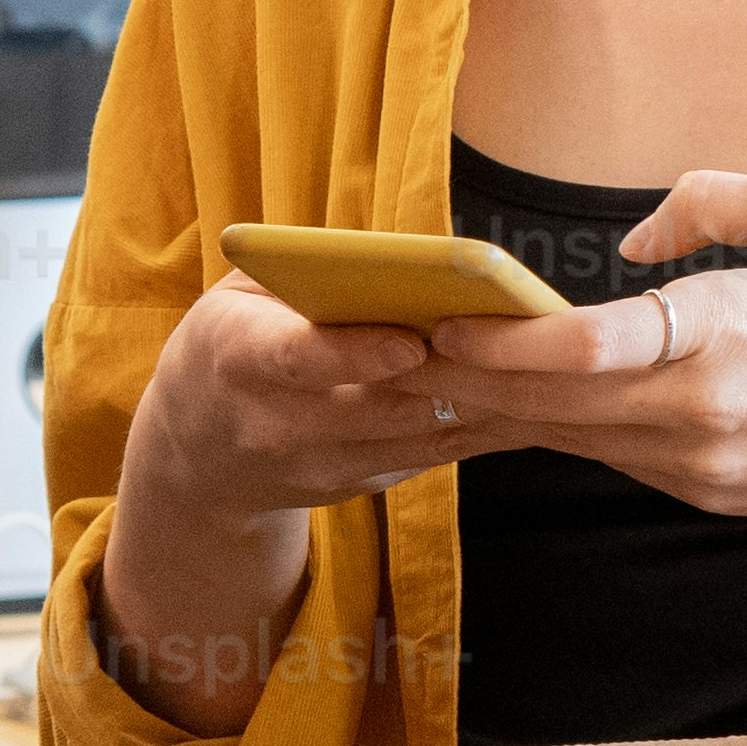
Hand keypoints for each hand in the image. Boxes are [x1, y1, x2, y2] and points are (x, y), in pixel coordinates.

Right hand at [121, 278, 527, 530]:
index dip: (356, 354)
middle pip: (381, 406)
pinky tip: (538, 397)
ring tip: (549, 370)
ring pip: (423, 434)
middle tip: (522, 344)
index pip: (300, 360)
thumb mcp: (242, 297)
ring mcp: (324, 467)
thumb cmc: (231, 343)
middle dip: (454, 376)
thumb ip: (306, 275)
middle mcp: (279, 426)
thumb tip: (407, 260)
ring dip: (488, 404)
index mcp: (240, 361)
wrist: (196, 454)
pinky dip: (487, 424)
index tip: (409, 342)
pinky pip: (437, 451)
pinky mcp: (364, 485)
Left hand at [418, 172, 746, 528]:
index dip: (503, 341)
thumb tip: (631, 242)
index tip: (441, 321)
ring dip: (494, 410)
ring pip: (570, 437)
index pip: (590, 348)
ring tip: (418, 376)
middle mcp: (703, 408)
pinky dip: (551, 432)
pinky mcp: (703, 495)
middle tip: (388, 349)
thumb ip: (714, 201)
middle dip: (466, 378)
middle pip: (554, 403)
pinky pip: (607, 457)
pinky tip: (498, 409)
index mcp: (725, 330)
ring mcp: (701, 463)